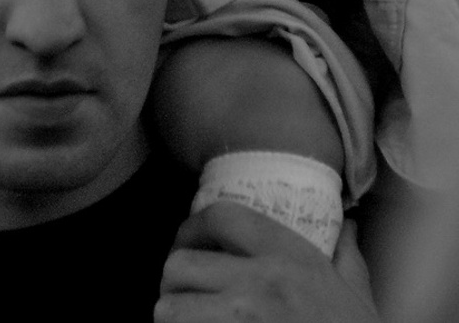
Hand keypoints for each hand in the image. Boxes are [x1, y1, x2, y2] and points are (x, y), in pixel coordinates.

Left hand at [155, 202, 378, 322]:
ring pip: (169, 309)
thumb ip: (346, 255)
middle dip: (175, 281)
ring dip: (173, 316)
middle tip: (184, 292)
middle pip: (180, 264)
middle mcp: (258, 283)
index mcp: (287, 256)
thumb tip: (348, 226)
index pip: (220, 216)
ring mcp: (239, 322)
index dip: (193, 227)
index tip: (190, 242)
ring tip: (187, 320)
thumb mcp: (358, 294)